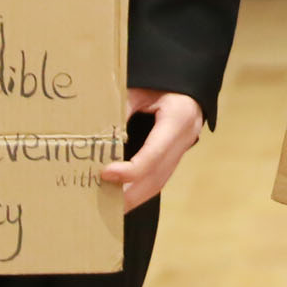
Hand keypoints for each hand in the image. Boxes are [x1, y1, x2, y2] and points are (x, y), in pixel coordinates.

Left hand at [100, 87, 203, 211]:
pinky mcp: (177, 153)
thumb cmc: (163, 77)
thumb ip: (121, 107)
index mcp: (178, 118)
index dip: (130, 170)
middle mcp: (185, 137)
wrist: (188, 79)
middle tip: (102, 206)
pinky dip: (141, 189)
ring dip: (134, 197)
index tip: (105, 173)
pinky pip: (160, 177)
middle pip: (157, 176)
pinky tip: (123, 196)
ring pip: (160, 181)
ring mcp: (184, 147)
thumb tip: (97, 131)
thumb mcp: (140, 87)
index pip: (154, 154)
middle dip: (129, 194)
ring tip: (110, 209)